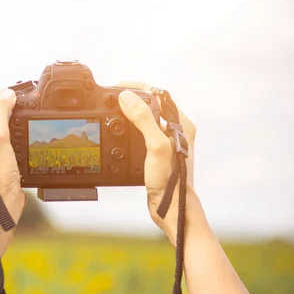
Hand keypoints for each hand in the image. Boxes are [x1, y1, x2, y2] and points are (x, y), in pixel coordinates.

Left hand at [0, 89, 26, 235]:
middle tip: (23, 102)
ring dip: (8, 121)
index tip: (19, 90)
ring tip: (22, 116)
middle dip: (5, 109)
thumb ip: (0, 112)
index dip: (2, 96)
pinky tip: (19, 134)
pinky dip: (9, 134)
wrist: (1, 206)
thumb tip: (6, 94)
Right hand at [117, 81, 199, 245]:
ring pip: (144, 119)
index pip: (160, 95)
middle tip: (112, 96)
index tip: (119, 86)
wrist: (171, 208)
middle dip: (131, 99)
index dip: (139, 87)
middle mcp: (175, 130)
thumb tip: (128, 97)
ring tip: (112, 110)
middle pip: (151, 105)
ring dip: (128, 114)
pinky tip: (117, 133)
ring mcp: (165, 142)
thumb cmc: (171, 180)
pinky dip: (127, 129)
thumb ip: (143, 120)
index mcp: (181, 124)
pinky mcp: (156, 153)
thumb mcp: (156, 146)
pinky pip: (139, 134)